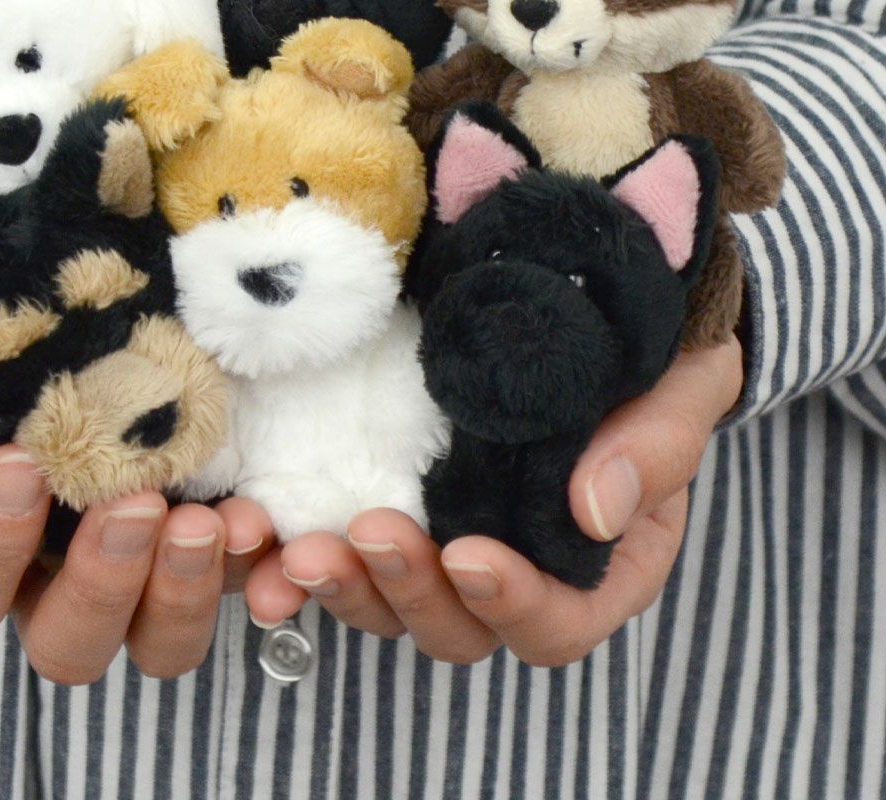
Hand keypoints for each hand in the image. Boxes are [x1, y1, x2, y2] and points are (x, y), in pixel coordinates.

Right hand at [0, 282, 274, 681]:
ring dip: (183, 590)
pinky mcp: (205, 515)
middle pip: (69, 643)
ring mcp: (137, 549)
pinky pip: (236, 568)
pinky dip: (250, 559)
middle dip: (104, 587)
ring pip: (159, 633)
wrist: (42, 257)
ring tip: (208, 521)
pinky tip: (257, 515)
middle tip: (134, 506)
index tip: (21, 467)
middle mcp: (48, 564)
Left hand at [243, 339, 741, 666]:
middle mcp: (516, 567)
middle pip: (460, 628)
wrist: (598, 306)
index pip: (558, 622)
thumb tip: (593, 511)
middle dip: (409, 593)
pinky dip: (292, 552)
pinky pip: (341, 545)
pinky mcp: (393, 496)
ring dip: (342, 586)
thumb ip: (653, 449)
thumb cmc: (655, 359)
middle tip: (368, 533)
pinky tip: (254, 531)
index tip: (470, 554)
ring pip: (388, 601)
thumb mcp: (680, 389)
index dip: (514, 605)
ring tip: (294, 548)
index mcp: (597, 564)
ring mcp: (446, 536)